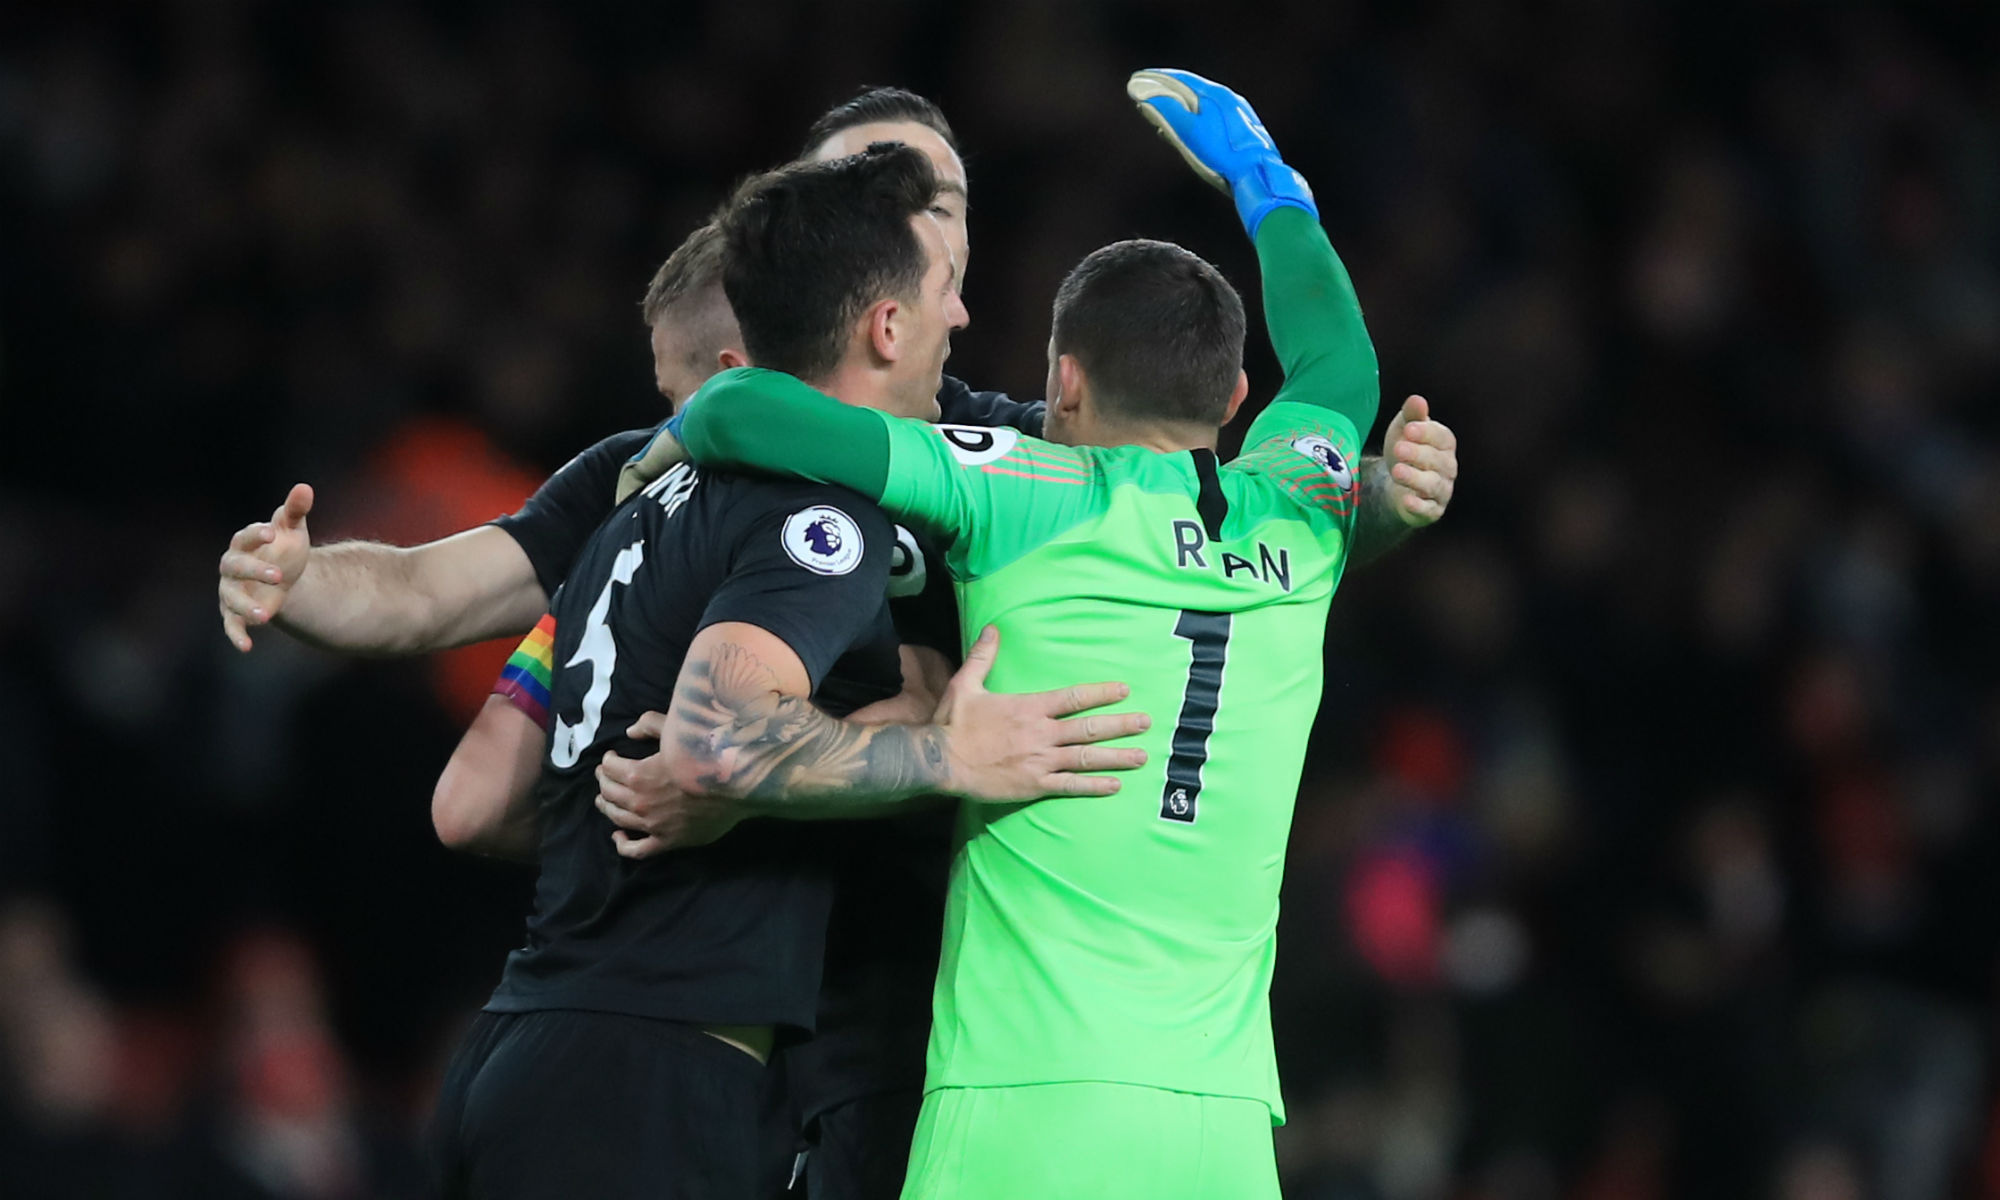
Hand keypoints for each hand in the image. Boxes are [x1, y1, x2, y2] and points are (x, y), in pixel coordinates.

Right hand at [217, 483, 314, 651]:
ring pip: (231, 598)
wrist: (284, 577)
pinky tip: (247, 647)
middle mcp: (232, 566)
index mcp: (244, 543)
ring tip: (266, 616)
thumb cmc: (285, 548)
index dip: (255, 534)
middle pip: (235, 567)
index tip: (270, 532)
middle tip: (278, 576)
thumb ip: (296, 511)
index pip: (244, 537)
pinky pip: (231, 625)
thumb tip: (305, 488)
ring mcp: (231, 590)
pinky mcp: (235, 613)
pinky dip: (236, 635)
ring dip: (246, 606)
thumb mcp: (293, 530)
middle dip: (254, 571)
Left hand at [594, 710, 737, 859]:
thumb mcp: (676, 728)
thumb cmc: (708, 752)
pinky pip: (637, 851)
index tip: (612, 757)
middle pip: (609, 793)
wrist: (737, 782)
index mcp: (638, 775)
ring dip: (607, 807)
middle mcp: (639, 802)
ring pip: (617, 818)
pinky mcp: (667, 841)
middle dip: (604, 781)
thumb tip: (630, 732)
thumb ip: (649, 725)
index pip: (610, 768)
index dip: (608, 760)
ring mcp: (652, 825)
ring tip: (605, 800)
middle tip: (605, 776)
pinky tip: (618, 837)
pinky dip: (623, 845)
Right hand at [932, 626, 1150, 802]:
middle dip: (1120, 724)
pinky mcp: (1034, 785)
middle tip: (1145, 722)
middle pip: (1089, 728)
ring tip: (1141, 756)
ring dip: (1116, 756)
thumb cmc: (952, 723)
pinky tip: (1114, 785)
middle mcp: (1041, 733)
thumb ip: (983, 656)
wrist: (939, 761)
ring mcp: (1041, 761)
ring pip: (1086, 758)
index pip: (1073, 697)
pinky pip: (1070, 786)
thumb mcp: (966, 684)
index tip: (1124, 690)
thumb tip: (993, 628)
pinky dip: (1094, 786)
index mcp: (1029, 707)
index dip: (1101, 693)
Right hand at [1126, 68, 1316, 235]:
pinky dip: (1196, 119)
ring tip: (1163, 113)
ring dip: (1182, 107)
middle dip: (1168, 91)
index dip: (1158, 78)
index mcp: (1217, 95)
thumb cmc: (1222, 155)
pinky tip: (1189, 131)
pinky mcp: (1245, 131)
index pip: (1182, 79)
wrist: (1258, 175)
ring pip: (1204, 105)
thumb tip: (1145, 93)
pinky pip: (1214, 118)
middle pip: (1194, 90)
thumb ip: (1167, 110)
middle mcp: (1231, 100)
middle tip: (1148, 93)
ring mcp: (1240, 115)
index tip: (1140, 78)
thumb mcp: (1189, 131)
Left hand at [1382, 395, 1456, 525]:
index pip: (1442, 437)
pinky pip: (1428, 509)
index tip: (1408, 429)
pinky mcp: (1432, 510)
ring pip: (1433, 484)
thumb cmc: (1405, 450)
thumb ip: (1411, 415)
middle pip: (1437, 460)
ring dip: (1415, 478)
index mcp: (1445, 444)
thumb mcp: (1403, 430)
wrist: (1396, 483)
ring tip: (1396, 471)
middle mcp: (1448, 467)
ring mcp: (1442, 490)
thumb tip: (1416, 399)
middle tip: (1398, 449)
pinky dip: (1418, 505)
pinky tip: (1406, 500)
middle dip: (1418, 454)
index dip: (1426, 433)